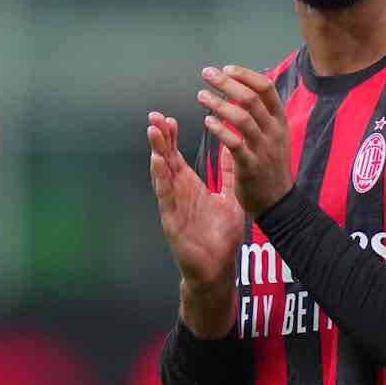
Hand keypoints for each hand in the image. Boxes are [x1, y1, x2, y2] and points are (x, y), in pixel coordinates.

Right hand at [147, 111, 243, 291]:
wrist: (218, 268)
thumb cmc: (220, 236)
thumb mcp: (228, 198)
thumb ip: (228, 175)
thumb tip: (232, 151)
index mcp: (189, 187)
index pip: (177, 157)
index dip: (171, 138)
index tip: (168, 118)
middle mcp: (178, 193)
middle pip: (165, 160)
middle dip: (159, 139)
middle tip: (154, 116)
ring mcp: (173, 206)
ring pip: (162, 175)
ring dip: (157, 153)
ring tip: (153, 132)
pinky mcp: (172, 221)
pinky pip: (166, 197)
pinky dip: (161, 179)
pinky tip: (158, 163)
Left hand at [196, 65, 293, 218]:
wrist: (279, 202)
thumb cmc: (272, 166)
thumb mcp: (275, 136)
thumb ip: (262, 115)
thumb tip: (244, 91)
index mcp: (280, 120)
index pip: (266, 87)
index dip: (245, 75)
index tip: (226, 69)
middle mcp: (274, 131)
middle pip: (251, 98)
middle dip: (227, 83)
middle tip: (207, 74)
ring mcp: (264, 148)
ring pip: (242, 117)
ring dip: (219, 103)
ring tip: (201, 95)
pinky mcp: (251, 165)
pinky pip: (235, 143)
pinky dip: (220, 129)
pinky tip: (207, 122)